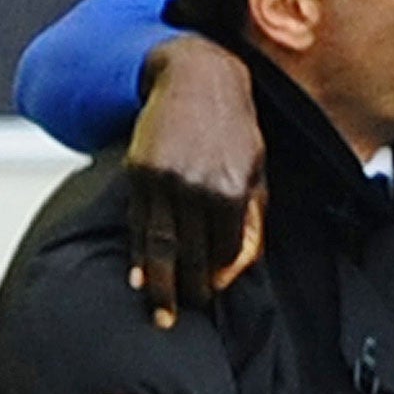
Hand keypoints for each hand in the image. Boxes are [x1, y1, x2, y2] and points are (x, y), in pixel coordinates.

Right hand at [126, 37, 266, 326]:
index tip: (209, 295)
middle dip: (188, 291)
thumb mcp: (256, 170)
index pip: (224, 251)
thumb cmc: (234, 127)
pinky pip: (138, 222)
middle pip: (190, 254)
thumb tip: (233, 271)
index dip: (216, 277)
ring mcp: (165, 179)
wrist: (197, 76)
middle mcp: (197, 187)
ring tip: (160, 315)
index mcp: (231, 190)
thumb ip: (250, 220)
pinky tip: (136, 277)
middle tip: (183, 317)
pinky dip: (137, 252)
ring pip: (160, 244)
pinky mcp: (139, 170)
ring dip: (159, 285)